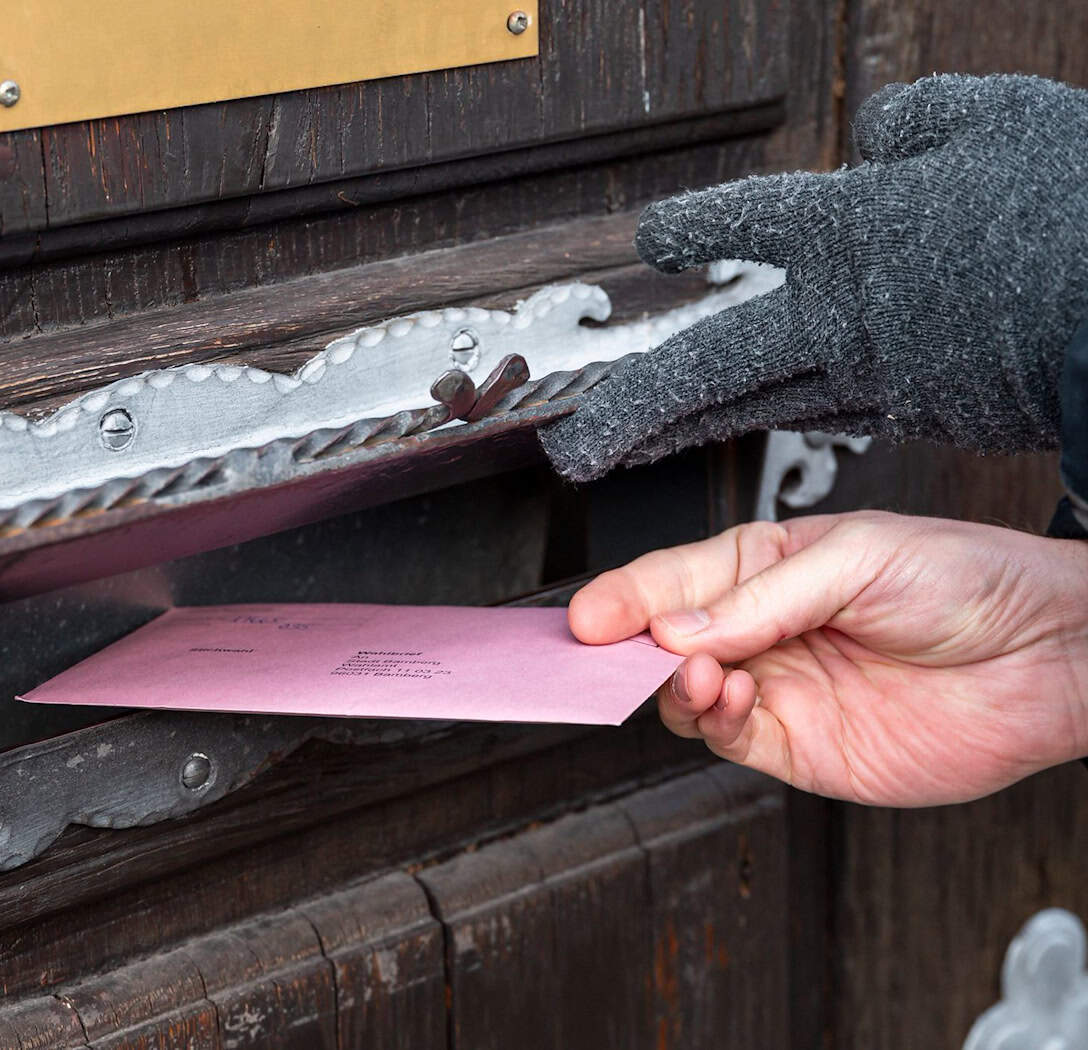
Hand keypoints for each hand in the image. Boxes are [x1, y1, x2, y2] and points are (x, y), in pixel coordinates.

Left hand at [541, 74, 1087, 480]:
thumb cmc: (1070, 210)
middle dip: (631, 407)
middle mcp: (838, 312)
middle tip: (570, 445)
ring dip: (674, 437)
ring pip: (747, 411)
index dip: (694, 229)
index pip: (741, 226)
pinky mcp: (904, 407)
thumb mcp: (994, 123)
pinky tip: (731, 429)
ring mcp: (867, 372)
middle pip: (707, 365)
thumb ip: (919, 124)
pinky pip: (814, 417)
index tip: (654, 238)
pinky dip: (766, 420)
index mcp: (847, 228)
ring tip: (613, 456)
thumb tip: (879, 133)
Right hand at [572, 511, 1087, 804]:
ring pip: (684, 695)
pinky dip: (713, 721)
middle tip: (605, 654)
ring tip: (695, 670)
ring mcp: (776, 688)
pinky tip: (730, 695)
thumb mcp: (857, 558)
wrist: (1052, 656)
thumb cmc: (968, 580)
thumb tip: (678, 630)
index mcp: (764, 567)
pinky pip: (729, 739)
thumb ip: (760, 599)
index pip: (670, 580)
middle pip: (662, 642)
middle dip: (626, 648)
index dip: (623, 598)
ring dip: (673, 685)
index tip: (586, 617)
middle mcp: (759, 629)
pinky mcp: (799, 747)